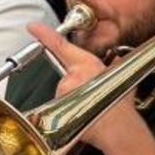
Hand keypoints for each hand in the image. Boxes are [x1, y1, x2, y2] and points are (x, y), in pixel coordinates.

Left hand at [27, 21, 138, 151]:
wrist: (118, 128)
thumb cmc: (121, 106)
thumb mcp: (121, 78)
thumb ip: (114, 67)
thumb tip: (115, 61)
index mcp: (87, 63)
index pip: (60, 44)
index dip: (44, 34)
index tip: (32, 26)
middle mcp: (72, 75)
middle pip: (66, 77)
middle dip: (76, 86)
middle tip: (92, 97)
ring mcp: (64, 92)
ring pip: (63, 94)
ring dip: (73, 100)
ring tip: (90, 108)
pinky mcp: (59, 107)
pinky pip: (60, 108)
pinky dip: (69, 112)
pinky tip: (83, 116)